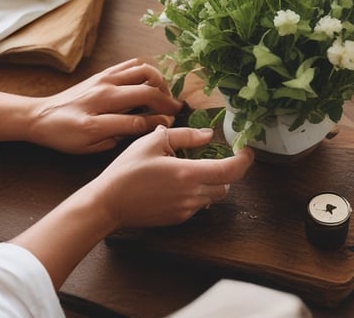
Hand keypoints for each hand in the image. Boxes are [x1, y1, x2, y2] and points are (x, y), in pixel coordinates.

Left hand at [0, 59, 183, 153]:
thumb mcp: (89, 147)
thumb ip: (116, 138)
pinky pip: (132, 65)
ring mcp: (103, 80)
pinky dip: (148, 71)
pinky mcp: (103, 73)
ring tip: (165, 95)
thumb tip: (143, 129)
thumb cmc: (64, 136)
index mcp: (97, 121)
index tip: (169, 126)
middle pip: (146, 93)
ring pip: (143, 72)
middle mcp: (102, 95)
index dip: (158, 123)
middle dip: (166, 102)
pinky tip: (152, 83)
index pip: (138, 121)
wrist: (40, 115)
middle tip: (177, 110)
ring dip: (160, 83)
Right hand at [86, 125, 254, 227]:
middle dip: (225, 171)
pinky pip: (197, 204)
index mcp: (188, 174)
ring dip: (210, 182)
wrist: (108, 203)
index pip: (231, 170)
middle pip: (226, 185)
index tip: (246, 151)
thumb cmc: (127, 171)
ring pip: (213, 196)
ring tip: (189, 169)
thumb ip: (185, 136)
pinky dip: (196, 193)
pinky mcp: (178, 218)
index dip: (244, 160)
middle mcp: (192, 195)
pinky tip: (176, 183)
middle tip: (213, 157)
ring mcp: (186, 210)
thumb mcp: (153, 142)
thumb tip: (207, 135)